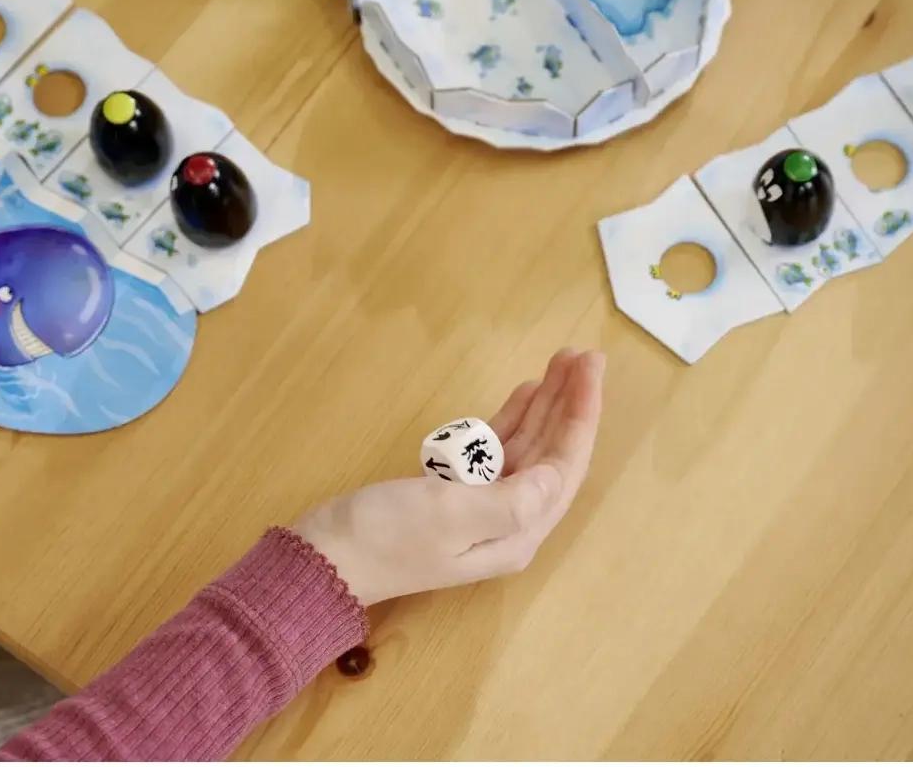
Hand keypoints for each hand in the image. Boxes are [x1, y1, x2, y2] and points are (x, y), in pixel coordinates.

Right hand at [292, 348, 605, 606]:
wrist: (324, 559)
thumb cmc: (386, 536)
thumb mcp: (450, 516)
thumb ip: (510, 500)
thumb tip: (555, 475)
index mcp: (515, 532)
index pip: (563, 465)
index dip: (580, 415)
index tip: (589, 367)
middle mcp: (508, 522)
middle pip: (551, 453)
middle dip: (569, 404)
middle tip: (581, 353)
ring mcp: (480, 507)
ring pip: (527, 448)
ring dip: (545, 406)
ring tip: (562, 363)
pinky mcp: (452, 493)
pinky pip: (496, 450)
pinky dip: (512, 419)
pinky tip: (525, 393)